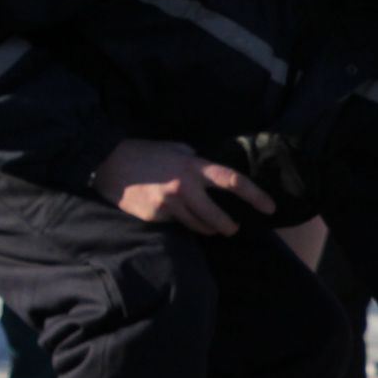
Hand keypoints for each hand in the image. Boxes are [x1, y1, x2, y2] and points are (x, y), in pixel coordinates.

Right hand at [92, 139, 273, 235]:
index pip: (232, 181)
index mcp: (193, 166)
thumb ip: (195, 160)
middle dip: (230, 226)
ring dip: (209, 229)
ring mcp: (170, 203)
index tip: (270, 208)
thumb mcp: (175, 148)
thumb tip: (212, 171)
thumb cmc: (144, 153)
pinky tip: (177, 216)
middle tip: (233, 228)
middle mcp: (185, 186)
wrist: (108, 163)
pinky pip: (179, 225)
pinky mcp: (157, 216)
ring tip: (211, 226)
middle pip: (219, 217)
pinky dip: (183, 224)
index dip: (255, 195)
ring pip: (200, 226)